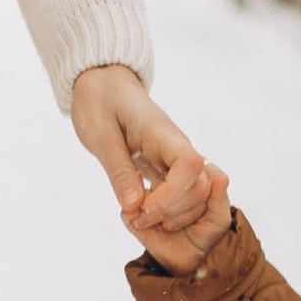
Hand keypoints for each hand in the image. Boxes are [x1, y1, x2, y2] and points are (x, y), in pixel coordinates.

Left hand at [70, 63, 225, 251]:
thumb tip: (133, 206)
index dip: (173, 195)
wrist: (103, 82)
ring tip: (137, 217)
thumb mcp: (100, 135)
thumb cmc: (99, 101)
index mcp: (162, 133)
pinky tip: (140, 210)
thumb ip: (118, 170)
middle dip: (172, 211)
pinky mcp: (167, 165)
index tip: (142, 209)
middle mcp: (176, 146)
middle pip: (200, 186)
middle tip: (135, 219)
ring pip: (195, 193)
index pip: (190, 165)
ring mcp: (174, 157)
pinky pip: (179, 191)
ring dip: (172, 214)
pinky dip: (165, 207)